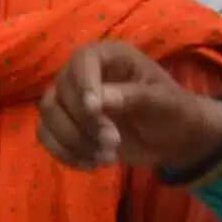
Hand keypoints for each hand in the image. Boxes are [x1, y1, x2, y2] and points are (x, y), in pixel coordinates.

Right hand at [39, 40, 221, 177]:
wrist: (174, 139)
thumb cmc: (174, 111)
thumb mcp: (164, 102)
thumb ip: (133, 96)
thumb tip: (98, 101)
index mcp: (110, 57)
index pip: (83, 59)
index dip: (83, 83)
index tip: (94, 110)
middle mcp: (84, 73)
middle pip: (60, 91)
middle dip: (85, 122)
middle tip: (113, 142)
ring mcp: (70, 99)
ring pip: (48, 114)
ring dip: (73, 140)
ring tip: (105, 157)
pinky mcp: (65, 123)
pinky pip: (46, 135)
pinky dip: (64, 152)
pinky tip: (90, 163)